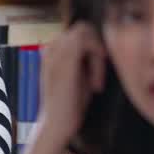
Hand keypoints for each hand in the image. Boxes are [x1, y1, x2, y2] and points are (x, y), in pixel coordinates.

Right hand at [35, 23, 106, 147]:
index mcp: (52, 52)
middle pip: (82, 28)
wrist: (56, 125)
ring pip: (85, 30)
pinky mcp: (64, 59)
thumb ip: (85, 59)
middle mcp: (51, 48)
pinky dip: (97, 58)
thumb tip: (102, 46)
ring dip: (97, 52)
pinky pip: (86, 39)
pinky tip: (95, 81)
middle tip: (98, 76)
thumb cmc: (70, 105)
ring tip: (96, 80)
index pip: (78, 33)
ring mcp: (55, 52)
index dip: (93, 48)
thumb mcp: (79, 76)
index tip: (96, 74)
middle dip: (97, 48)